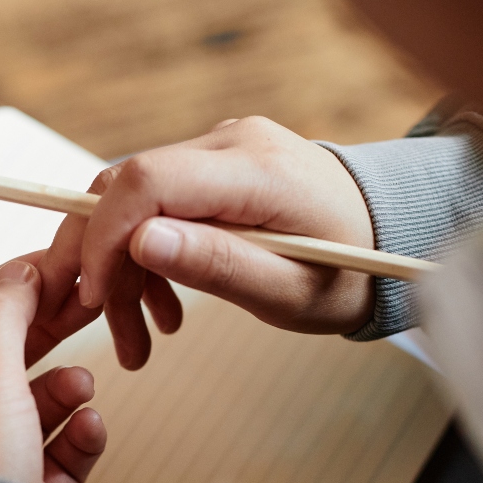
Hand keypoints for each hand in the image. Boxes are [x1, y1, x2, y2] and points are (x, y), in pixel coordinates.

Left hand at [0, 258, 107, 482]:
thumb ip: (2, 316)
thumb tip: (15, 275)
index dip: (2, 287)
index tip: (48, 267)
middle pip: (0, 358)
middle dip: (44, 332)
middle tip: (85, 304)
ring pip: (34, 405)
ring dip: (65, 389)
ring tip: (84, 387)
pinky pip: (56, 451)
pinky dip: (77, 436)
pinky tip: (90, 430)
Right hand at [29, 116, 376, 369]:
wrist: (387, 241)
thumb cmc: (348, 272)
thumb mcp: (288, 290)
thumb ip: (216, 264)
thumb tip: (140, 242)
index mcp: (255, 168)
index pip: (146, 181)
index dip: (105, 237)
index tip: (96, 295)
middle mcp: (231, 142)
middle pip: (126, 188)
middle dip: (99, 260)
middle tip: (95, 322)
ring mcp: (221, 149)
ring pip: (133, 203)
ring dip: (122, 272)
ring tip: (137, 340)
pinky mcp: (214, 168)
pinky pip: (156, 207)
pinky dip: (145, 260)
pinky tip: (160, 311)